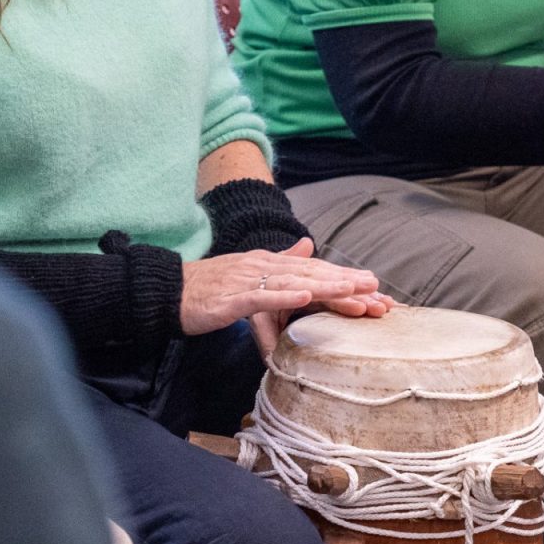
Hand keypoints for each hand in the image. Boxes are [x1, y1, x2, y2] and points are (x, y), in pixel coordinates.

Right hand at [181, 238, 384, 343]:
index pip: (313, 269)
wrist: (168, 291)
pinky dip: (284, 297)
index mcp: (268, 261)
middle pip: (310, 274)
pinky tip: (305, 298)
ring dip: (323, 287)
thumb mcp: (249, 270)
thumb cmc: (209, 286)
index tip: (372, 284)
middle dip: (343, 281)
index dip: (343, 275)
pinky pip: (261, 297)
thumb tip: (308, 245)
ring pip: (292, 283)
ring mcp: (246, 281)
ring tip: (352, 290)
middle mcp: (261, 266)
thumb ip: (281, 259)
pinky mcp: (231, 299)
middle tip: (375, 288)